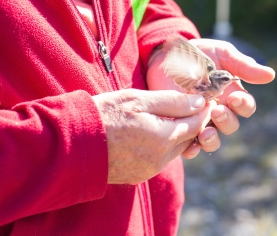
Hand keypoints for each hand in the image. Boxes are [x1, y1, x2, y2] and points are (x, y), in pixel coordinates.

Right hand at [92, 89, 213, 183]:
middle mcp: (159, 160)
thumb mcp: (138, 99)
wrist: (70, 143)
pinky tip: (152, 132)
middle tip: (189, 105)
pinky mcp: (137, 176)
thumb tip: (199, 103)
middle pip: (187, 139)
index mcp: (162, 139)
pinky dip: (162, 145)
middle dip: (191, 122)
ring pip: (174, 150)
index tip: (206, 99)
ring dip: (176, 134)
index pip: (195, 124)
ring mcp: (148, 170)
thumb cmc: (104, 115)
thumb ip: (172, 101)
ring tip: (169, 116)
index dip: (202, 110)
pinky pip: (159, 159)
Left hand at [147, 38, 274, 157]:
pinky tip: (191, 147)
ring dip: (213, 139)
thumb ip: (243, 66)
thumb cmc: (198, 54)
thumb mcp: (222, 54)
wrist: (166, 57)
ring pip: (213, 139)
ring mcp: (199, 120)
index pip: (246, 107)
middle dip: (227, 120)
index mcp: (232, 95)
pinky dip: (192, 149)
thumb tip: (270, 75)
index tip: (235, 98)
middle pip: (231, 125)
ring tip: (206, 132)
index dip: (244, 106)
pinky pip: (189, 145)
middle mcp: (218, 110)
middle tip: (217, 110)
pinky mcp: (181, 126)